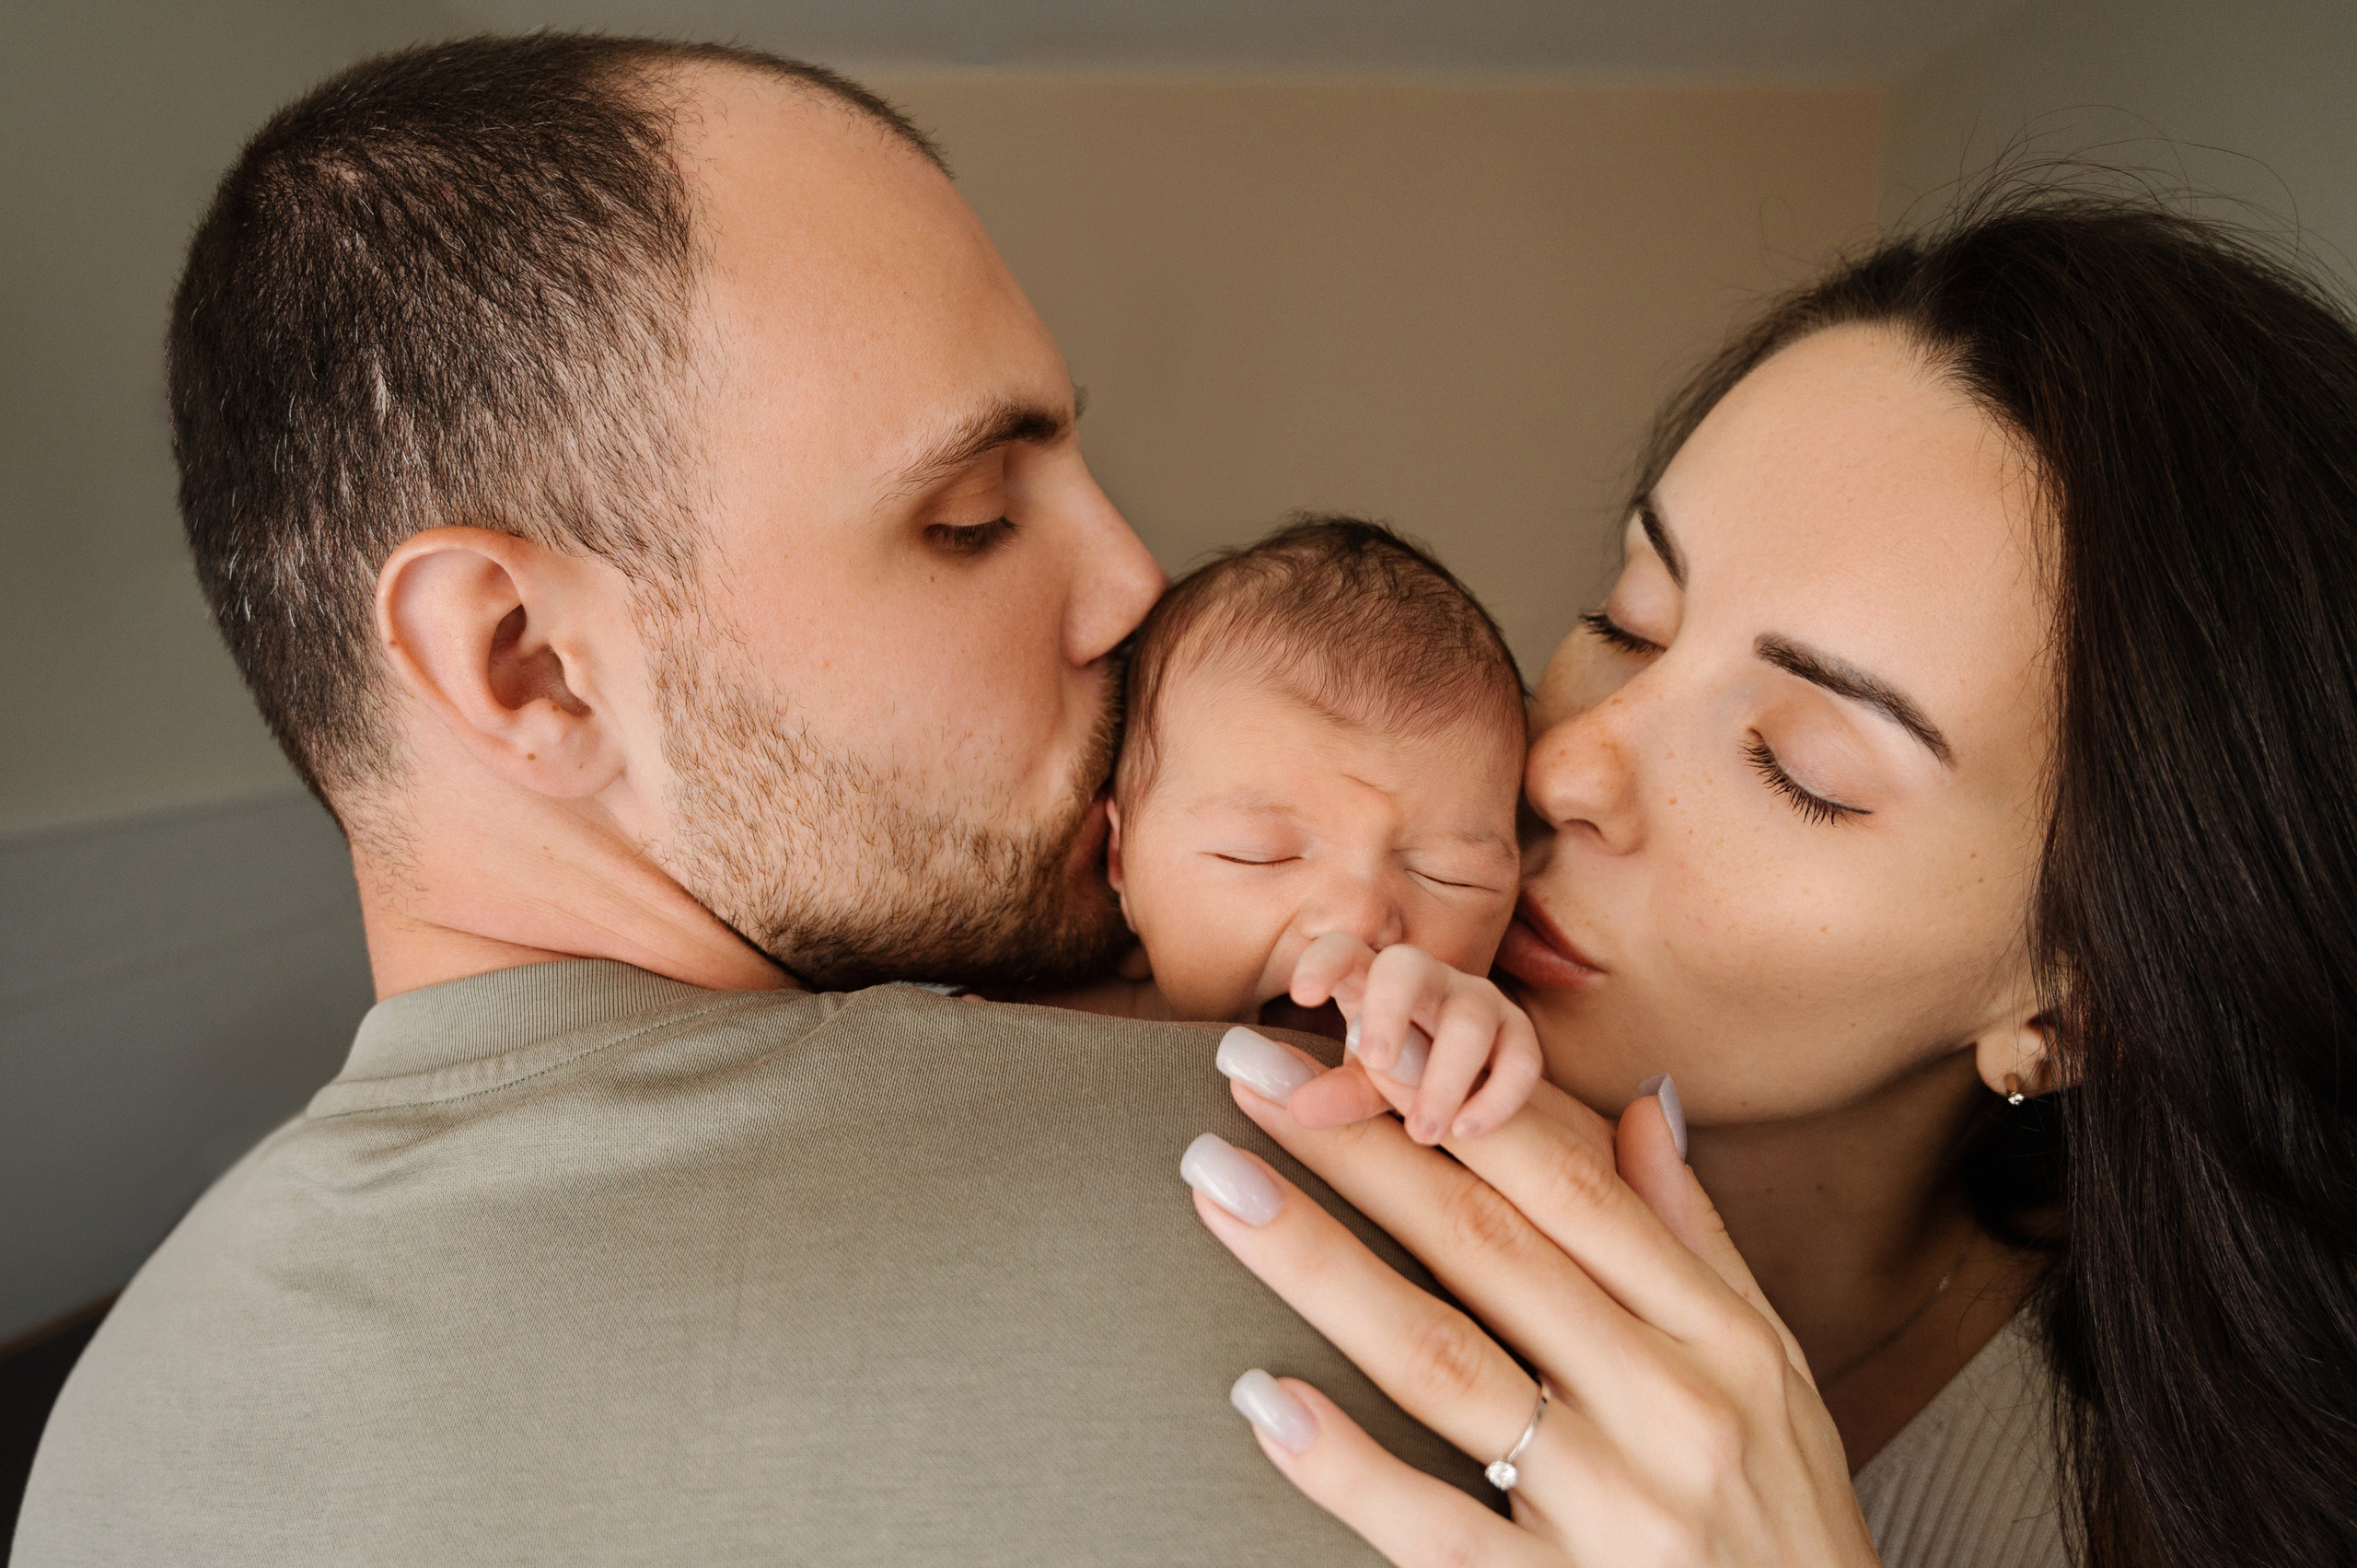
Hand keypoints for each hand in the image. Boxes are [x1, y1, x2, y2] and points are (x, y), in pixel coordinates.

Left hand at [1181, 1037, 1880, 1567]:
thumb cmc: (1786, 1531)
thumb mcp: (1777, 1379)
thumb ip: (1700, 1240)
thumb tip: (1643, 1103)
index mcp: (1721, 1339)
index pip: (1567, 1188)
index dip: (1449, 1099)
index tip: (1350, 1037)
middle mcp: (1672, 1408)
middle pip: (1485, 1247)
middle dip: (1356, 1147)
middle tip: (1241, 1071)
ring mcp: (1616, 1509)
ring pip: (1441, 1361)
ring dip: (1317, 1264)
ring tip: (1217, 1184)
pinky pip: (1432, 1524)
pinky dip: (1343, 1461)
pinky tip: (1261, 1398)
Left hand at [1285, 932, 1544, 1144]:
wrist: (1468, 1085)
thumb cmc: (1397, 1073)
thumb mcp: (1362, 1085)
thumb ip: (1336, 1094)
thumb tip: (1297, 1108)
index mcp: (1371, 979)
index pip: (1343, 951)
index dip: (1323, 964)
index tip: (1301, 994)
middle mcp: (1426, 979)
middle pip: (1407, 968)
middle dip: (1390, 1010)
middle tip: (1376, 1063)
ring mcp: (1476, 1001)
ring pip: (1469, 1019)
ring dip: (1445, 1077)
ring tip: (1423, 1130)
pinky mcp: (1519, 1035)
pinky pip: (1522, 1057)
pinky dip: (1498, 1096)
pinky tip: (1468, 1131)